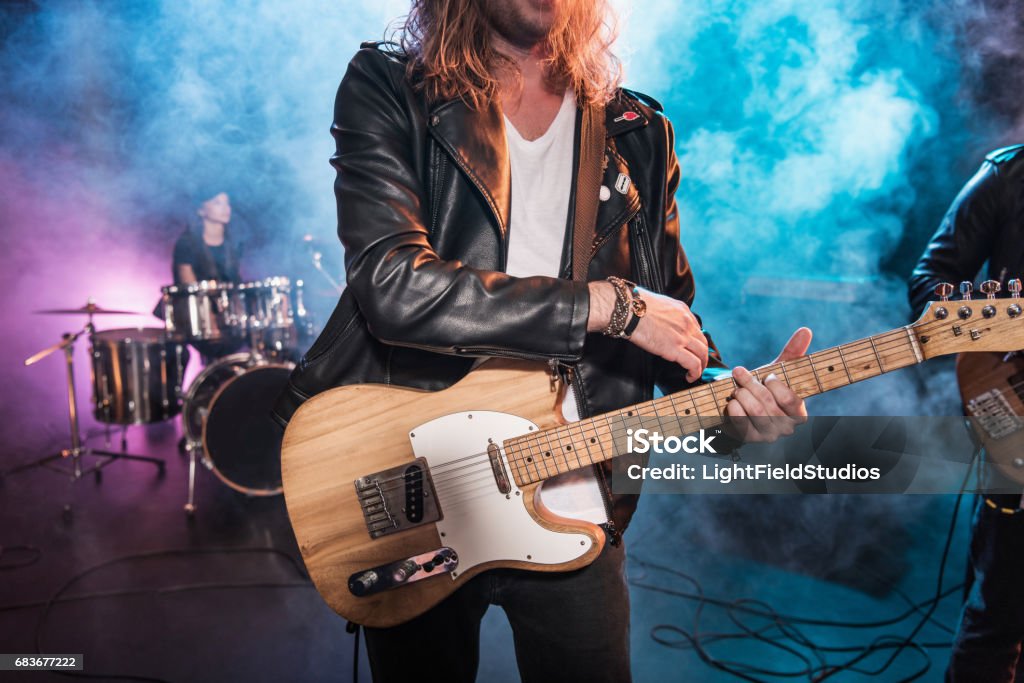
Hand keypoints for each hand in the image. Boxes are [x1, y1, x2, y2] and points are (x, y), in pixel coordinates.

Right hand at [588, 281, 707, 382]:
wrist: (630, 309)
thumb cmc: (635, 306)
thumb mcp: (657, 303)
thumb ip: (664, 313)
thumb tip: (660, 321)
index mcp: (681, 310)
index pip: (696, 328)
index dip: (696, 341)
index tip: (693, 348)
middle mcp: (686, 322)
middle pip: (703, 342)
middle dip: (703, 355)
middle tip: (699, 363)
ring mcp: (682, 336)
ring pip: (702, 354)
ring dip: (701, 365)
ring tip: (696, 372)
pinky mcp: (675, 349)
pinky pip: (693, 364)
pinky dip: (696, 372)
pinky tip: (690, 377)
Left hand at [724, 327, 811, 442]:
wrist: (742, 407)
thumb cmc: (765, 389)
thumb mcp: (779, 371)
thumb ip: (793, 353)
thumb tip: (805, 330)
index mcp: (798, 413)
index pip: (789, 399)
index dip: (774, 384)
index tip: (766, 375)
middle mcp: (786, 428)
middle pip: (767, 402)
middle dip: (750, 383)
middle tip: (740, 373)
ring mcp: (767, 435)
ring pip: (753, 410)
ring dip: (741, 393)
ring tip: (736, 388)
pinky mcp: (748, 438)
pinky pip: (739, 421)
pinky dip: (733, 407)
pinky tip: (731, 401)